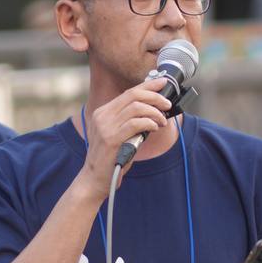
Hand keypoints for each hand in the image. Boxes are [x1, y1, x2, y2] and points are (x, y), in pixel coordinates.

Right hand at [76, 77, 171, 199]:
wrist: (94, 179)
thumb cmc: (110, 159)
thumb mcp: (119, 135)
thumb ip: (131, 122)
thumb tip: (155, 111)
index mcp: (103, 112)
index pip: (129, 93)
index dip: (148, 85)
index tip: (163, 82)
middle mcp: (102, 116)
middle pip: (133, 95)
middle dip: (155, 97)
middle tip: (167, 105)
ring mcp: (105, 126)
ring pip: (136, 107)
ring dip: (154, 112)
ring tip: (162, 121)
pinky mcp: (111, 138)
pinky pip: (135, 123)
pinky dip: (149, 123)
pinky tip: (155, 127)